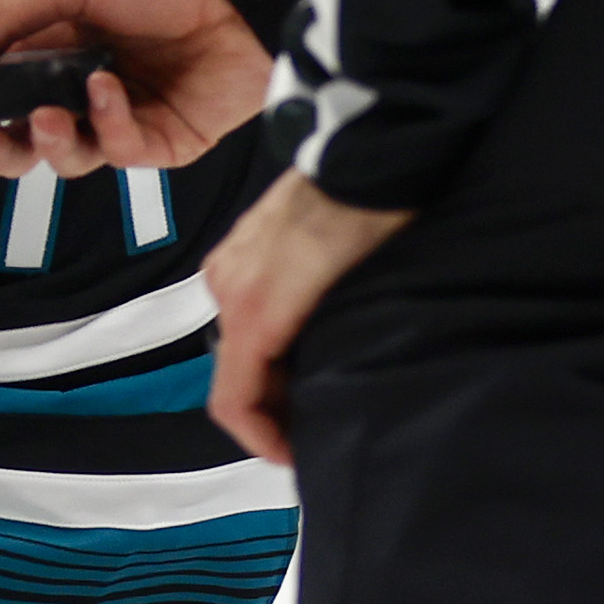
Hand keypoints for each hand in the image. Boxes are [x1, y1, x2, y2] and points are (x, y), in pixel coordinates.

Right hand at [0, 0, 280, 178]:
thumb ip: (2, 17)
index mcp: (51, 48)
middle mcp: (81, 89)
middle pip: (23, 142)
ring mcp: (122, 118)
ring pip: (67, 158)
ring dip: (50, 143)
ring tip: (52, 115)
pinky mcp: (164, 141)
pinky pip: (121, 153)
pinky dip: (108, 127)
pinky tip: (112, 91)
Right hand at [203, 169, 415, 464]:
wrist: (371, 146)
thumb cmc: (374, 214)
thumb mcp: (360, 300)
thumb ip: (326, 357)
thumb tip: (325, 401)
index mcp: (253, 307)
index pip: (233, 400)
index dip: (262, 441)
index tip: (293, 456)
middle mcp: (229, 285)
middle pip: (237, 372)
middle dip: (274, 407)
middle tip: (319, 423)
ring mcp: (232, 261)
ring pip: (244, 340)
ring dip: (276, 369)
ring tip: (324, 379)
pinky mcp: (244, 245)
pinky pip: (248, 306)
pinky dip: (274, 334)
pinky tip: (316, 333)